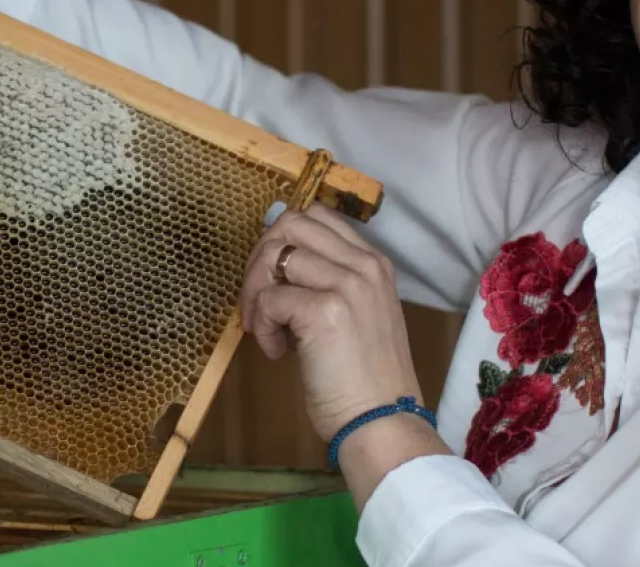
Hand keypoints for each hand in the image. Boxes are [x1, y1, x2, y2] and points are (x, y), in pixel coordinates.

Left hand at [238, 205, 425, 441]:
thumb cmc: (366, 380)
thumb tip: (277, 266)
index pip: (317, 217)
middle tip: (261, 302)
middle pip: (291, 224)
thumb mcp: (358, 316)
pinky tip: (278, 352)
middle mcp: (364, 265)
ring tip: (269, 332)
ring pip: (275, 256)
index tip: (275, 280)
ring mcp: (347, 284)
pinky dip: (261, 325)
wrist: (382, 421)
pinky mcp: (324, 311)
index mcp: (374, 263)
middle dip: (261, 259)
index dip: (283, 242)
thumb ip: (329, 284)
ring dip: (257, 294)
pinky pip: (270, 297)